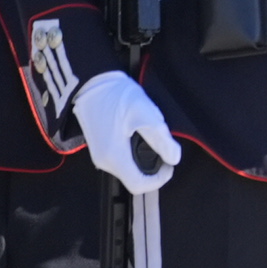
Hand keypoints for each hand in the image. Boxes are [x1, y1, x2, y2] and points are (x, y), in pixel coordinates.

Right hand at [72, 70, 180, 194]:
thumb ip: (161, 140)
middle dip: (153, 170)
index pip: (139, 185)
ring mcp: (99, 156)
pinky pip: (121, 160)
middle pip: (133, 179)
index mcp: (115, 157)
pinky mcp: (99, 148)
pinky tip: (140, 137)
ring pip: (128, 170)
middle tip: (165, 151)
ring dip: (144, 161)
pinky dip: (134, 155)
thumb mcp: (146, 115)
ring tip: (153, 141)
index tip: (169, 165)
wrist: (92, 82)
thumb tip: (174, 159)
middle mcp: (104, 162)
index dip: (159, 180)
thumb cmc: (118, 96)